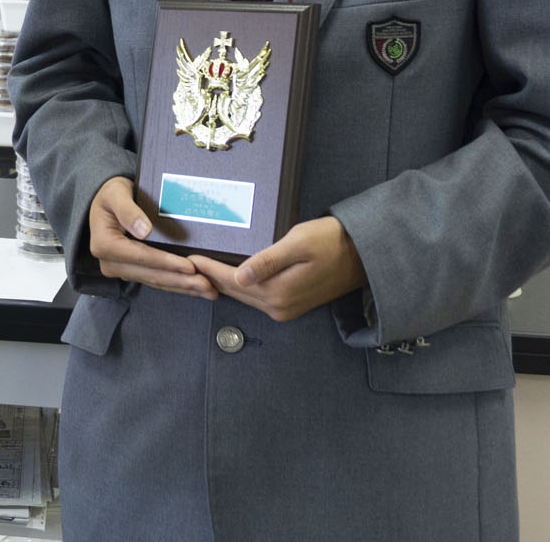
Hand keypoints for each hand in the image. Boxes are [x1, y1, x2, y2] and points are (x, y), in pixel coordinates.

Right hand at [88, 176, 214, 297]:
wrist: (107, 201)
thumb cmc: (111, 195)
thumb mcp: (116, 194)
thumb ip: (128, 211)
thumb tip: (144, 230)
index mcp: (105, 245)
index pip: (142, 257)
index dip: (167, 263)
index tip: (190, 267)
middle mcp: (110, 263)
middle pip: (151, 274)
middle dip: (181, 281)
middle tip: (206, 284)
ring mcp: (121, 269)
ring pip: (156, 281)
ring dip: (182, 287)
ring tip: (207, 290)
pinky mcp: (132, 271)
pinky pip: (156, 280)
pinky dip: (176, 284)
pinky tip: (194, 288)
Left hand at [192, 216, 366, 321]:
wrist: (362, 255)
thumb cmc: (331, 242)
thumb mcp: (298, 244)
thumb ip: (267, 261)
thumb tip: (238, 277)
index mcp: (277, 293)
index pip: (231, 281)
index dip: (208, 268)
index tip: (189, 258)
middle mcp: (279, 307)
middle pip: (234, 291)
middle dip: (209, 277)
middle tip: (186, 264)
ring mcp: (285, 309)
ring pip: (243, 295)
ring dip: (222, 283)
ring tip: (201, 268)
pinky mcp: (290, 304)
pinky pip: (256, 296)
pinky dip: (239, 286)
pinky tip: (228, 276)